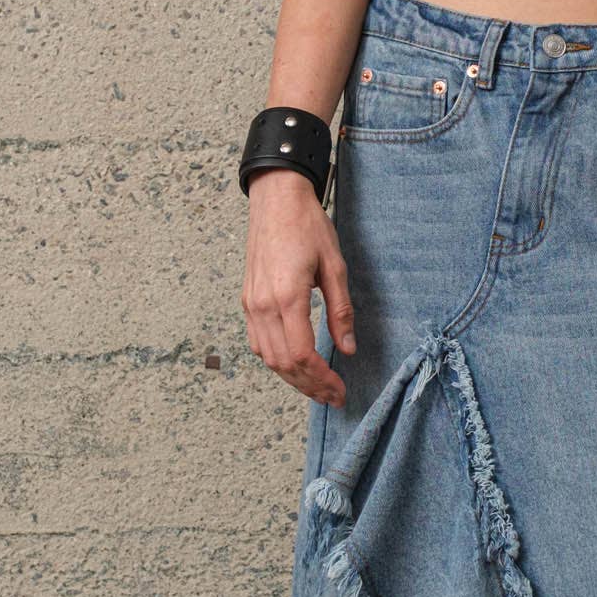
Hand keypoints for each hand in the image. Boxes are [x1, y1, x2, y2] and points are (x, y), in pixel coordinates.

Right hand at [242, 171, 356, 404]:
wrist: (275, 199)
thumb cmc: (306, 225)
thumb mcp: (335, 265)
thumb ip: (340, 310)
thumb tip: (348, 348)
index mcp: (287, 297)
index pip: (302, 355)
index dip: (322, 379)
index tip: (340, 389)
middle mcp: (263, 305)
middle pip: (283, 363)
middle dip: (309, 386)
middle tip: (333, 397)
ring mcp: (251, 304)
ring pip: (267, 357)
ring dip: (292, 378)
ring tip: (317, 388)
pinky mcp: (248, 300)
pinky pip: (258, 342)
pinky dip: (276, 361)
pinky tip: (294, 365)